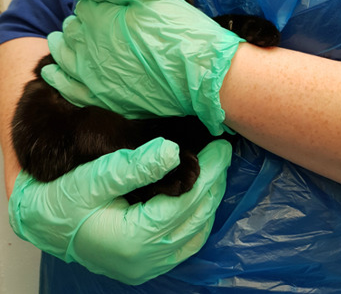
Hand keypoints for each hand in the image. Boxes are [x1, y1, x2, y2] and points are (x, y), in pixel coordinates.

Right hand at [9, 138, 231, 284]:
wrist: (43, 222)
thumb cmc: (63, 198)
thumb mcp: (94, 178)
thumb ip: (134, 167)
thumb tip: (173, 152)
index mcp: (134, 240)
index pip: (186, 203)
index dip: (207, 174)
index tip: (221, 148)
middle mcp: (144, 260)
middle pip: (195, 218)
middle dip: (213, 184)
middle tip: (223, 154)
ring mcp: (146, 266)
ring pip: (194, 233)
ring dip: (208, 201)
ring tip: (215, 171)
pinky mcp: (144, 264)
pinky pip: (183, 243)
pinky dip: (196, 218)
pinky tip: (199, 197)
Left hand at [41, 0, 242, 134]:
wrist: (200, 72)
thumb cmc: (180, 30)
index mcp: (100, 21)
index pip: (84, 8)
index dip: (93, 5)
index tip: (102, 7)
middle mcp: (91, 49)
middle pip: (72, 32)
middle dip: (77, 24)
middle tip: (87, 23)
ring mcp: (95, 78)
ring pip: (64, 59)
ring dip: (62, 47)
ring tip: (60, 41)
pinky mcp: (104, 99)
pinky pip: (71, 90)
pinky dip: (59, 79)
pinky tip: (53, 73)